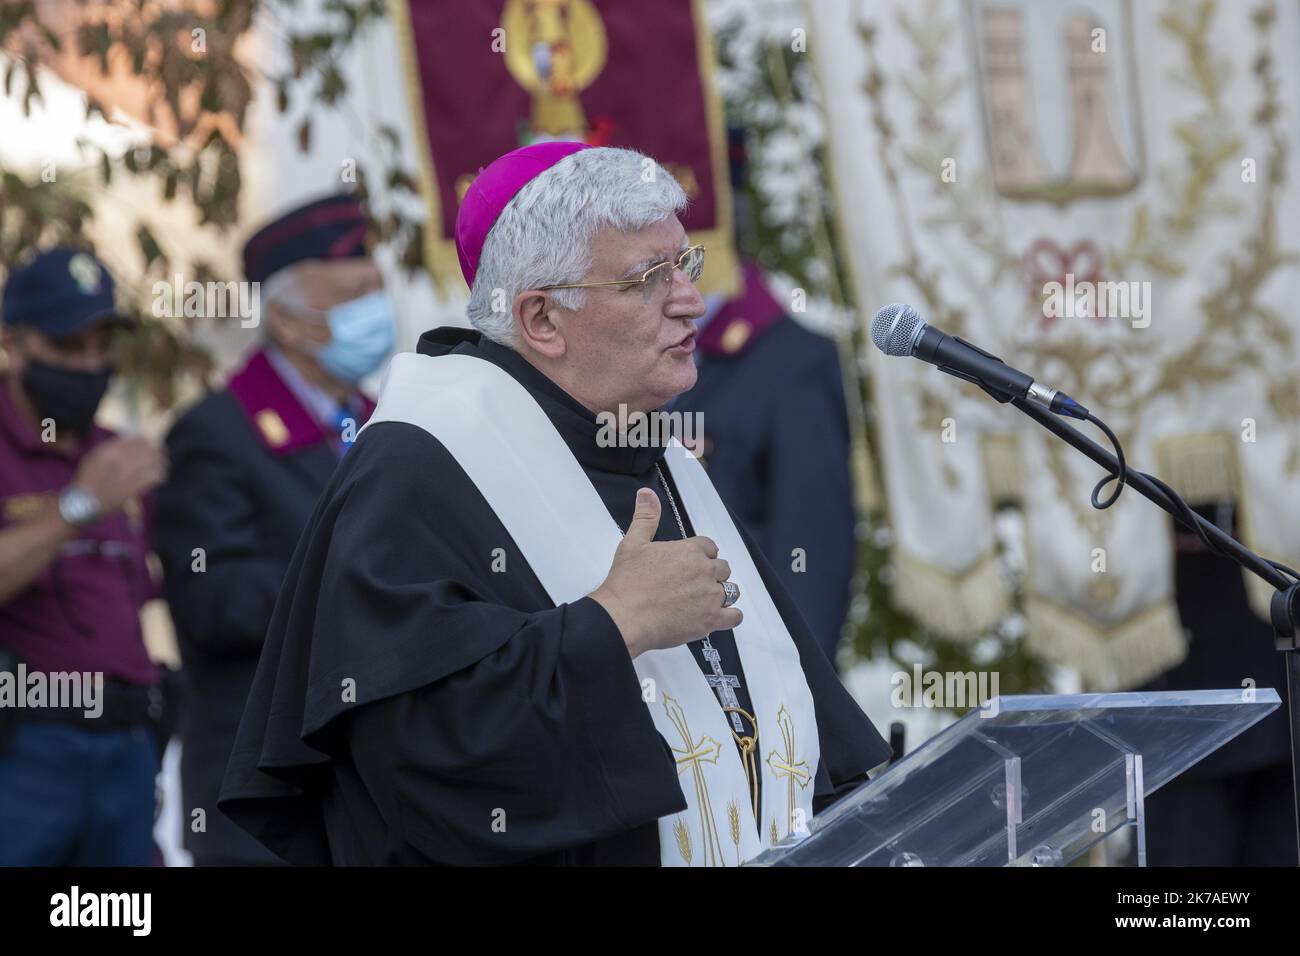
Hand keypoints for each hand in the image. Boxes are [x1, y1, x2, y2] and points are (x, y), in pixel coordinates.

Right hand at [71, 435, 167, 515]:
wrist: (82, 503)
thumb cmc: (87, 480)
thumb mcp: (94, 457)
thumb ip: (112, 447)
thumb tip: (132, 439)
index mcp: (110, 450)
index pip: (139, 439)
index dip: (148, 443)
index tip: (151, 446)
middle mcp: (120, 460)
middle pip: (150, 449)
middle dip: (158, 452)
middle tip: (161, 456)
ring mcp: (127, 473)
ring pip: (155, 462)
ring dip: (161, 463)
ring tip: (162, 466)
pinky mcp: (134, 487)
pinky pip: (155, 477)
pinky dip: (160, 476)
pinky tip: (159, 478)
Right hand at [590, 487, 740, 657]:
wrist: (624, 617)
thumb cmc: (626, 583)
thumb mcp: (633, 543)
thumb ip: (646, 517)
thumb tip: (647, 493)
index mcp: (689, 551)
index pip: (710, 547)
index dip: (702, 555)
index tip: (692, 564)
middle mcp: (704, 571)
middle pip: (722, 568)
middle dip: (711, 574)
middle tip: (694, 584)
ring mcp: (710, 597)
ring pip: (731, 591)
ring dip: (722, 594)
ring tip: (705, 600)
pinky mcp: (710, 620)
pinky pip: (734, 617)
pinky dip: (730, 616)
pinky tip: (718, 617)